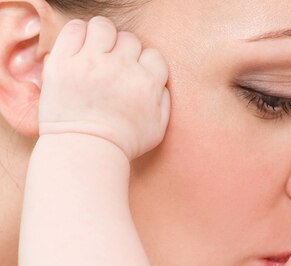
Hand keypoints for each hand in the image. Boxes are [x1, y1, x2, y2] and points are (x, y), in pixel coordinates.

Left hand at [39, 16, 169, 159]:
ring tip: (96, 54)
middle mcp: (121, 69)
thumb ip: (165, 100)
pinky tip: (79, 50)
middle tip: (114, 70)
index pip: (153, 55)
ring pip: (103, 27)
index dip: (145, 65)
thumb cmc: (122, 143)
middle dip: (124, 53)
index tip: (135, 76)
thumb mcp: (158, 128)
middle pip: (130, 40)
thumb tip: (160, 81)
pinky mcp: (64, 63)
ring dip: (102, 38)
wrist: (85, 151)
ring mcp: (91, 64)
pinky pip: (75, 29)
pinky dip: (78, 34)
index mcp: (146, 83)